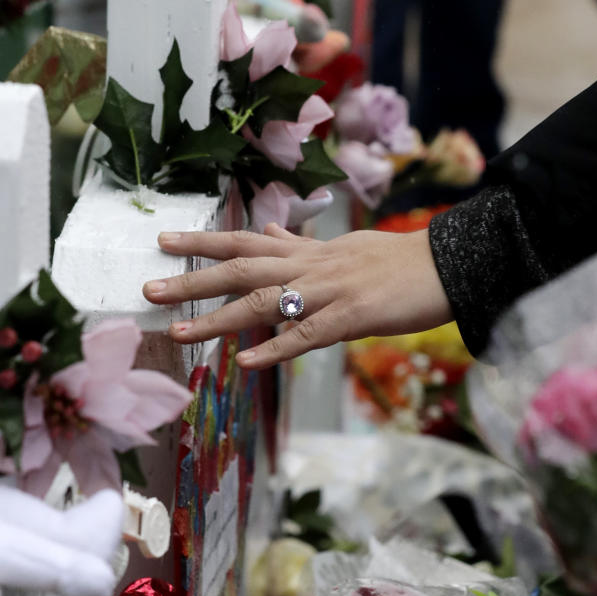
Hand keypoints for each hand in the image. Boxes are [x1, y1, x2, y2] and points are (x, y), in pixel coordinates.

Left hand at [142, 222, 452, 369]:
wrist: (447, 264)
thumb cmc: (396, 260)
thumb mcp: (344, 246)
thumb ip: (303, 245)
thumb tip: (273, 231)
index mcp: (307, 252)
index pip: (244, 241)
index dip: (201, 242)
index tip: (161, 242)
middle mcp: (310, 266)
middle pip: (241, 269)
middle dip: (192, 281)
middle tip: (149, 290)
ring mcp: (329, 291)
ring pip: (265, 303)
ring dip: (218, 319)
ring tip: (179, 333)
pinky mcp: (352, 317)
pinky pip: (306, 335)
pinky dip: (275, 349)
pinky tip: (246, 363)